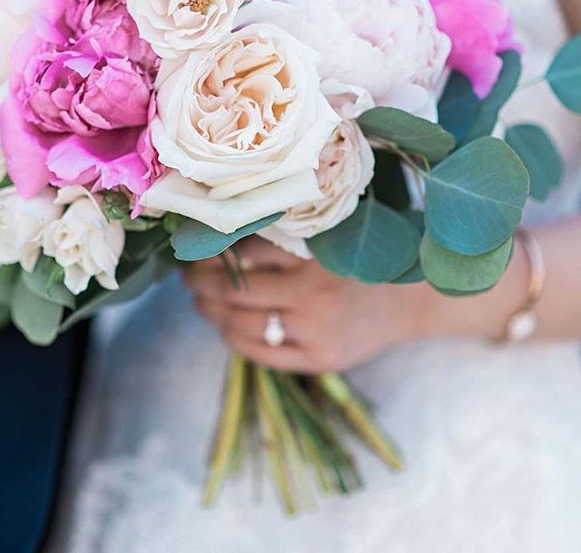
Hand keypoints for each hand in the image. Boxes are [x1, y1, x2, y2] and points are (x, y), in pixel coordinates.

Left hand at [185, 236, 440, 372]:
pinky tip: (225, 326)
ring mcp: (315, 330)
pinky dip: (233, 339)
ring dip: (210, 311)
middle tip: (187, 275)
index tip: (196, 247)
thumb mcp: (326, 237)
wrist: (410, 300)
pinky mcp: (319, 359)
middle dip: (200, 282)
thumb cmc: (359, 261)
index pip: (244, 251)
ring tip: (201, 300)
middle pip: (234, 289)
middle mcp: (312, 292)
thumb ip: (282, 237)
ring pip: (239, 324)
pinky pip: (259, 354)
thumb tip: (218, 238)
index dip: (213, 251)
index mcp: (312, 252)